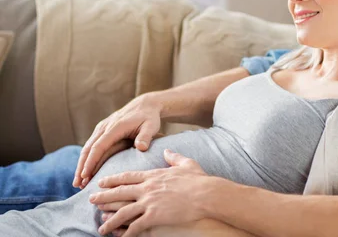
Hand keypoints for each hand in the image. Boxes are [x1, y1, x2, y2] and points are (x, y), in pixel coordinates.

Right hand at [73, 93, 163, 187]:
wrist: (145, 105)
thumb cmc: (149, 117)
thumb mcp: (151, 125)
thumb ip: (145, 136)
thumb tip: (140, 147)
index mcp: (116, 127)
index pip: (99, 146)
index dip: (91, 161)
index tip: (85, 175)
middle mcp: (105, 126)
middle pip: (88, 148)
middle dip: (81, 167)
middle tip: (77, 185)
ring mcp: (102, 128)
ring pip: (87, 147)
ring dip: (81, 164)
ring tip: (78, 182)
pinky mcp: (102, 130)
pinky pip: (91, 145)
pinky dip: (86, 158)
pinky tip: (85, 170)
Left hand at [91, 150, 214, 236]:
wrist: (206, 194)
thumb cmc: (199, 180)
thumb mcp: (186, 164)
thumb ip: (174, 157)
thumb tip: (168, 151)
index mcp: (154, 175)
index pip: (128, 176)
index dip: (113, 180)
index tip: (102, 182)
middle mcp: (147, 188)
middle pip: (119, 192)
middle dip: (103, 197)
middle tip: (91, 200)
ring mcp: (149, 202)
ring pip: (122, 212)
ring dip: (110, 220)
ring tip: (100, 227)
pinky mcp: (154, 216)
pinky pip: (135, 226)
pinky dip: (126, 233)